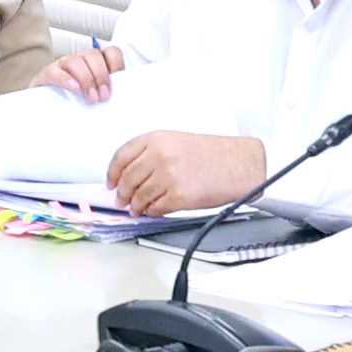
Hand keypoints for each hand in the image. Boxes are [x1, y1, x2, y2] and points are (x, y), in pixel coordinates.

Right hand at [42, 44, 120, 102]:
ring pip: (75, 61)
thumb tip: (120, 100)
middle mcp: (80, 60)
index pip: (110, 52)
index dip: (116, 64)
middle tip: (103, 95)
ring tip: (90, 97)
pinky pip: (56, 72)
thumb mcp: (94, 95)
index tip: (118, 80)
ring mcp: (63, 65)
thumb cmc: (73, 100)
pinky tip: (74, 88)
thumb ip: (106, 92)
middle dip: (101, 76)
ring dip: (86, 79)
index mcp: (95, 62)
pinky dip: (66, 80)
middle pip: (93, 56)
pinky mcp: (47, 74)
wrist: (45, 107)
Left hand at [105, 131, 267, 217]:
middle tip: (121, 199)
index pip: (122, 156)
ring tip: (137, 208)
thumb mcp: (178, 141)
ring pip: (139, 197)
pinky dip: (152, 212)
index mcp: (157, 139)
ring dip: (136, 205)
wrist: (240, 164)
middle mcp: (160, 156)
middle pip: (127, 179)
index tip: (111, 182)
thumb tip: (130, 174)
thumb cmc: (214, 153)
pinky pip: (155, 208)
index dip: (113, 172)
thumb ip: (152, 153)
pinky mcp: (178, 196)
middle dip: (122, 193)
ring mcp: (168, 176)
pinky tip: (153, 210)